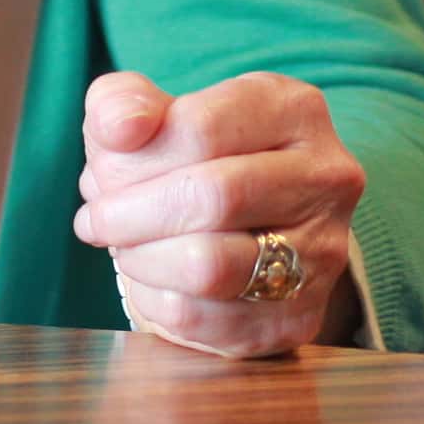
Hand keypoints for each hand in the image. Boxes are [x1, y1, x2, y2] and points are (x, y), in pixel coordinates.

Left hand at [73, 70, 364, 356]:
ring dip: (141, 259)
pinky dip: (156, 301)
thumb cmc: (177, 157)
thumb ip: (120, 104)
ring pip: (212, 266)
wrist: (232, 226)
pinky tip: (151, 280)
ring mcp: (324, 253)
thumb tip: (119, 128)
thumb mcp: (144, 111)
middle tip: (97, 220)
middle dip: (130, 214)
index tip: (99, 177)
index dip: (130, 159)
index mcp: (292, 110)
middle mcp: (326, 178)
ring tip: (124, 246)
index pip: (201, 129)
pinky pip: (207, 319)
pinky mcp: (300, 316)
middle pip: (213, 198)